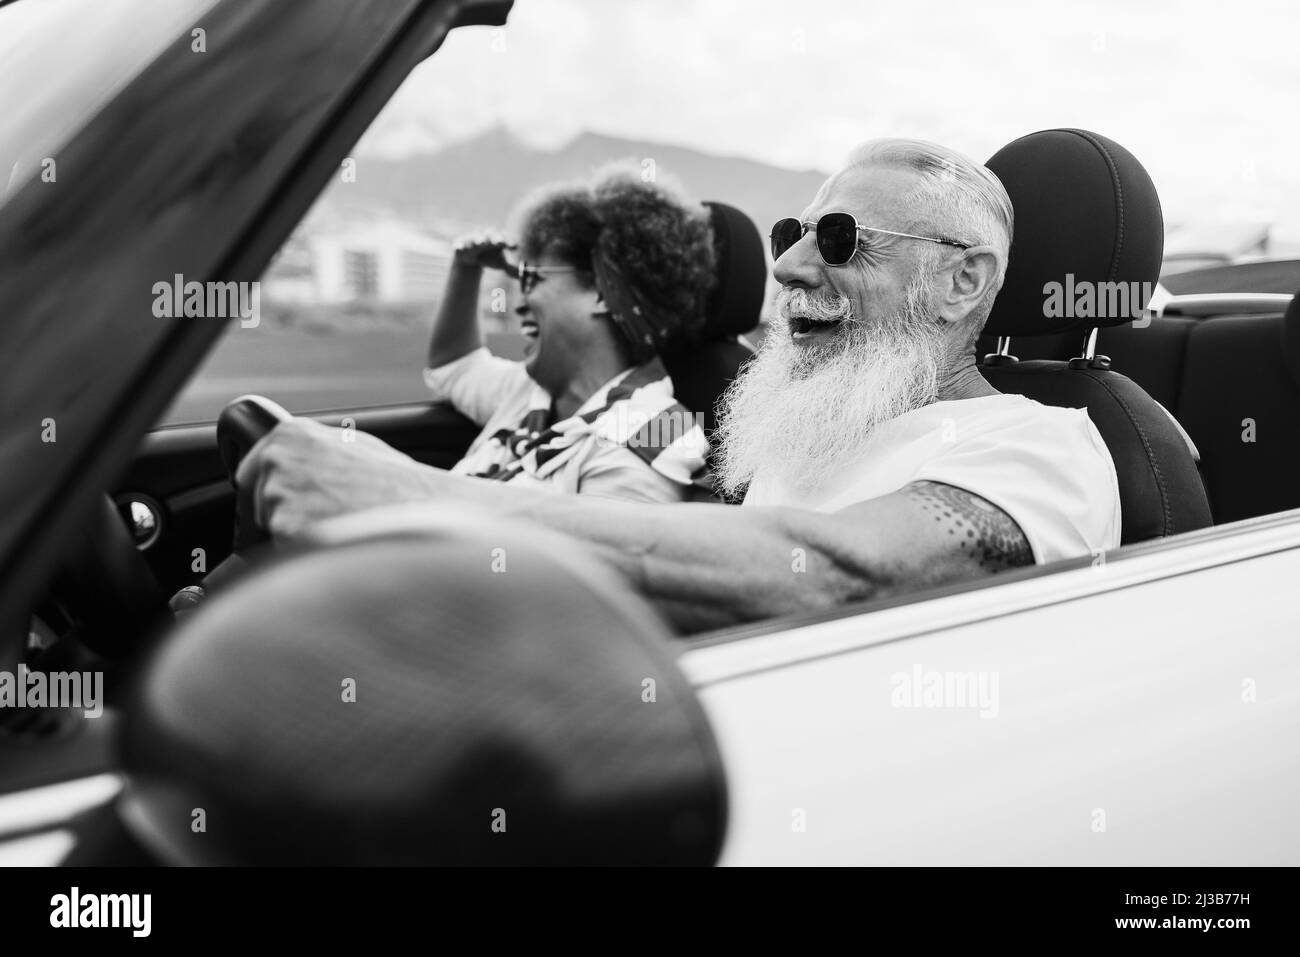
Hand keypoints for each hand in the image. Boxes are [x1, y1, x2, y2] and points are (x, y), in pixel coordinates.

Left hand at [236, 418, 441, 543]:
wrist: (417, 508)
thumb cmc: (393, 480)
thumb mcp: (352, 443)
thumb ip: (312, 448)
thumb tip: (291, 458)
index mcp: (290, 434)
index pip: (251, 469)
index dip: (273, 488)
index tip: (294, 498)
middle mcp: (277, 459)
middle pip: (260, 500)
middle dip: (286, 510)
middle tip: (327, 512)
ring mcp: (278, 494)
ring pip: (273, 525)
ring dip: (297, 531)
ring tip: (337, 523)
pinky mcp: (285, 528)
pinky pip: (284, 547)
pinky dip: (306, 550)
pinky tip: (337, 537)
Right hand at [452, 231, 514, 271]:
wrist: (470, 258)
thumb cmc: (489, 257)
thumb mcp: (500, 263)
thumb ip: (511, 268)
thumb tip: (522, 275)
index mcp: (498, 239)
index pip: (505, 238)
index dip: (510, 242)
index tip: (515, 247)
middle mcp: (486, 236)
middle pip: (491, 234)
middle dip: (495, 238)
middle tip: (499, 242)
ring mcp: (472, 239)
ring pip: (475, 237)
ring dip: (478, 239)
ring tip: (481, 243)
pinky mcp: (460, 243)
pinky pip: (459, 244)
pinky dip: (459, 245)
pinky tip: (459, 248)